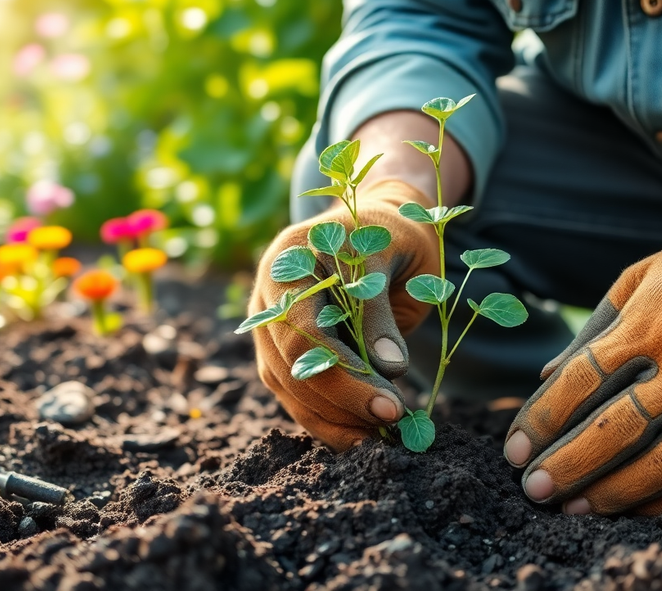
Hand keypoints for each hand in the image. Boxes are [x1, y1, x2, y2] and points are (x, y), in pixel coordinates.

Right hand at [250, 179, 438, 449]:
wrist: (373, 224)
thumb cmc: (387, 234)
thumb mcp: (392, 255)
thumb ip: (380, 310)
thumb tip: (388, 371)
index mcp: (290, 258)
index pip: (303, 330)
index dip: (345, 374)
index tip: (391, 405)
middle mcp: (267, 295)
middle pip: (291, 365)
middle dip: (344, 402)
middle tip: (393, 422)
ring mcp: (269, 326)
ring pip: (289, 387)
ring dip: (334, 419)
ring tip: (382, 436)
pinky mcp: (280, 352)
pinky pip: (296, 394)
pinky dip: (328, 420)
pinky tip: (361, 436)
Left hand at [503, 193, 661, 514]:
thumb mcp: (648, 278)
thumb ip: (596, 328)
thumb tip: (544, 380)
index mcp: (656, 320)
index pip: (581, 380)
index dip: (542, 419)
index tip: (514, 450)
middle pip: (613, 432)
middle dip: (565, 467)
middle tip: (532, 492)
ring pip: (660, 468)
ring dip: (610, 496)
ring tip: (573, 510)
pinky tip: (634, 508)